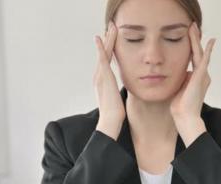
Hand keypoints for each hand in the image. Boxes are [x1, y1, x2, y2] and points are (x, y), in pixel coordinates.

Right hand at [94, 21, 125, 139]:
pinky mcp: (103, 77)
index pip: (106, 60)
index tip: (112, 38)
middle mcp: (99, 76)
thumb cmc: (115, 114)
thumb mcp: (117, 98)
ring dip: (107, 39)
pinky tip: (101, 38)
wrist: (110, 121)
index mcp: (103, 80)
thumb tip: (121, 92)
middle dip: (108, 39)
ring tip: (110, 27)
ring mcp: (100, 76)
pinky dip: (101, 48)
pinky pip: (102, 59)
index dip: (108, 47)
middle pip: (104, 53)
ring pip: (103, 53)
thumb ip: (118, 92)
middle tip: (111, 26)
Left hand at [170, 22, 215, 146]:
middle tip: (192, 26)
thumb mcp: (178, 88)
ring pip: (200, 53)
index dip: (191, 46)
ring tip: (194, 27)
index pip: (193, 58)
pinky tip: (210, 41)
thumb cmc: (180, 107)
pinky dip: (208, 50)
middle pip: (198, 53)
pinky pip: (205, 60)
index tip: (188, 35)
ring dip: (197, 40)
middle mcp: (202, 76)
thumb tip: (176, 73)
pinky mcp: (201, 77)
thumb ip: (180, 79)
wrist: (185, 117)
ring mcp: (202, 76)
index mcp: (196, 78)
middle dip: (194, 39)